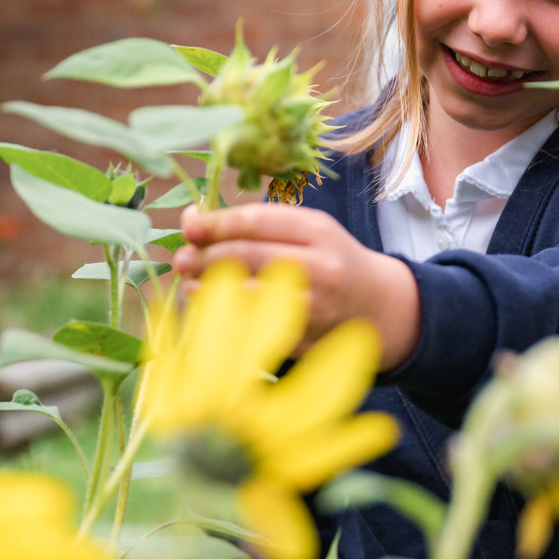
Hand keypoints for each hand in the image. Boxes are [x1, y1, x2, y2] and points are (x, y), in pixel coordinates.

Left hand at [173, 204, 421, 368]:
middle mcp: (319, 267)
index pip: (256, 222)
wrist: (376, 306)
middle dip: (205, 257)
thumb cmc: (329, 260)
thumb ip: (252, 224)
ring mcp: (313, 307)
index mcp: (318, 231)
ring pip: (246, 296)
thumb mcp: (303, 231)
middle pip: (247, 257)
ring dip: (208, 291)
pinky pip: (253, 328)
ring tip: (190, 285)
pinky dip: (225, 320)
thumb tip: (192, 220)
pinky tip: (211, 313)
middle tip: (181, 259)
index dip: (216, 225)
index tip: (189, 228)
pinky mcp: (304, 339)